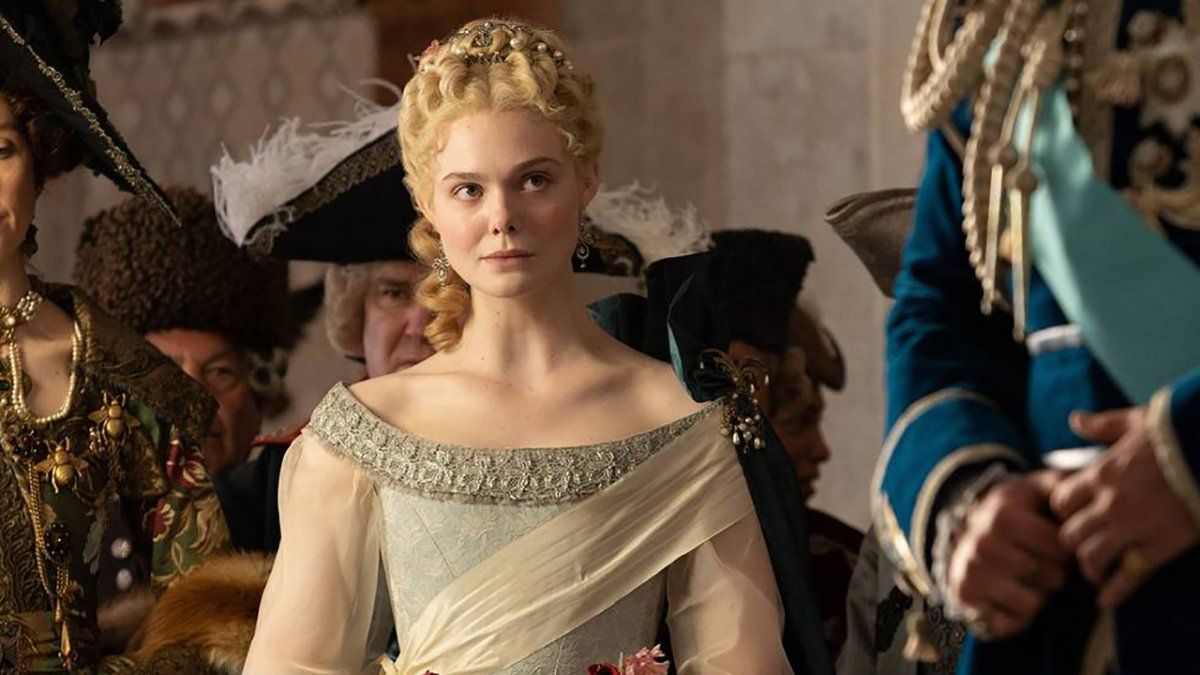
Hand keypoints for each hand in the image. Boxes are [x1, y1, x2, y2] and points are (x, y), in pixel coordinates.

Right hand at [949, 469, 1071, 639]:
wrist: (964, 533)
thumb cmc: (1013, 512)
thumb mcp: (1034, 490)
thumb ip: (1063, 485)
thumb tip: (1091, 482)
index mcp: (1003, 515)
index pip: (1061, 548)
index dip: (1067, 551)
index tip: (1059, 545)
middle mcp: (983, 544)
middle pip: (1052, 578)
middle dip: (1056, 574)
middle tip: (1044, 565)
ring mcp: (972, 572)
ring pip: (1033, 603)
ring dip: (1038, 596)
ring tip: (1028, 580)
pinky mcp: (964, 598)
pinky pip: (1009, 623)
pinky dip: (1016, 616)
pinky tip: (1011, 597)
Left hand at [1050, 408, 1199, 607]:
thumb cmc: (1178, 431)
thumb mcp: (1135, 420)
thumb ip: (1102, 425)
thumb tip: (1076, 420)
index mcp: (1100, 473)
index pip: (1060, 500)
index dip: (1063, 510)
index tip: (1072, 515)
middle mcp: (1109, 503)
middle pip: (1069, 533)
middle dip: (1072, 541)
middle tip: (1082, 545)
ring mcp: (1133, 527)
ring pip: (1090, 557)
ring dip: (1090, 567)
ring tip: (1095, 572)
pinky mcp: (1161, 547)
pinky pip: (1128, 577)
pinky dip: (1114, 593)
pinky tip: (1106, 602)